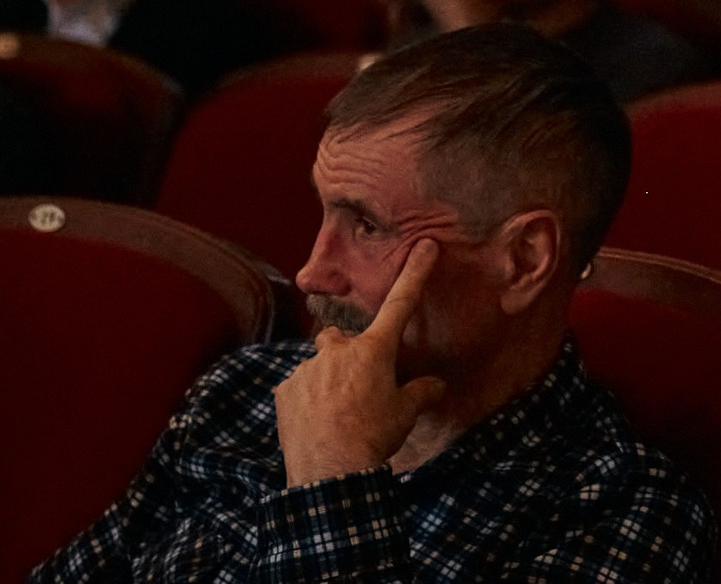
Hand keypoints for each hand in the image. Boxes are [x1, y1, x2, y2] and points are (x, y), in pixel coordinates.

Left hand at [275, 239, 447, 485]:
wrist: (329, 473)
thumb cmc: (374, 437)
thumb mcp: (405, 414)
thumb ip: (420, 392)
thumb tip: (436, 386)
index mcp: (372, 350)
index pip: (400, 304)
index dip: (415, 273)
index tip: (425, 246)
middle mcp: (337, 351)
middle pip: (341, 338)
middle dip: (349, 354)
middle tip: (359, 385)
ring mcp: (306, 370)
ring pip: (319, 364)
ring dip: (327, 379)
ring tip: (336, 412)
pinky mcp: (284, 392)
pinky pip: (299, 387)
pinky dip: (308, 399)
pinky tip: (317, 423)